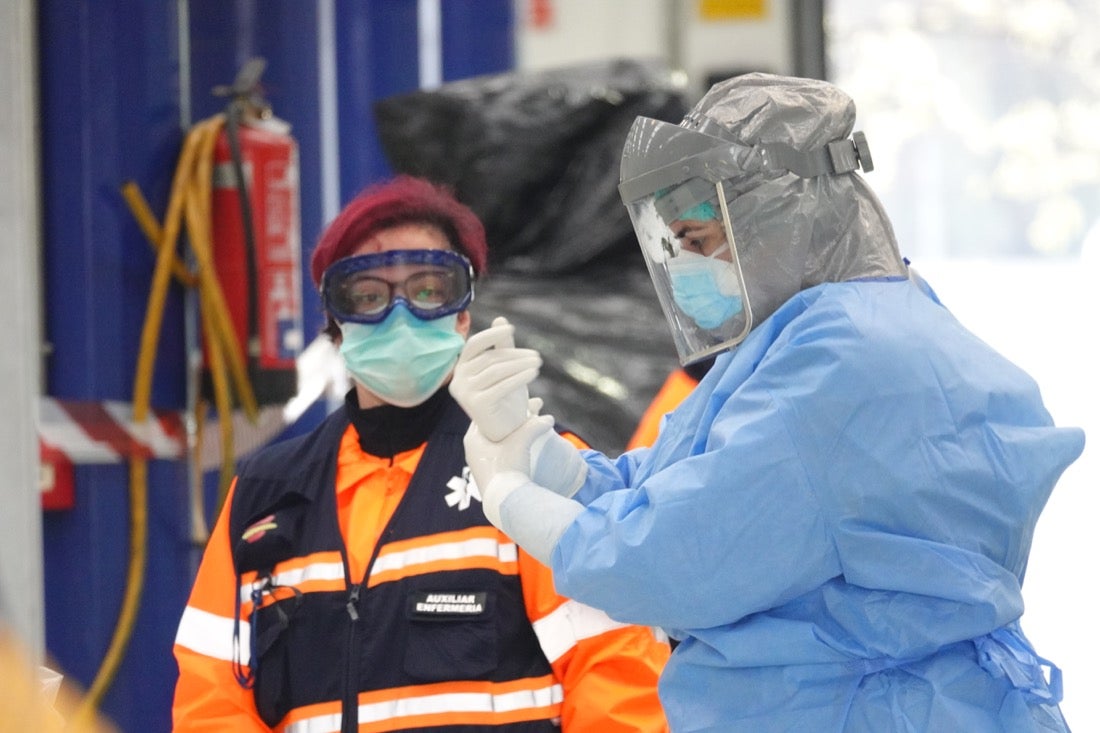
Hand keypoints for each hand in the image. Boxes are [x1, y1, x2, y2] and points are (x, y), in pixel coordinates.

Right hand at [450, 317, 540, 440]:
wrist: (507, 431)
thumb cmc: (506, 397)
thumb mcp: (505, 368)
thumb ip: (502, 346)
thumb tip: (500, 319)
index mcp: (461, 368)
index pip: (473, 345)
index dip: (491, 335)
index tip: (511, 329)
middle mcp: (458, 380)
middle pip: (489, 359)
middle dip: (515, 355)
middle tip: (537, 356)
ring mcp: (465, 393)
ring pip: (495, 370)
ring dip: (519, 365)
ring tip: (537, 364)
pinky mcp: (475, 404)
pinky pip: (500, 386)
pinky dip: (518, 378)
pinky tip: (533, 374)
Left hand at [464, 412, 587, 506]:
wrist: (505, 503)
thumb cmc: (508, 468)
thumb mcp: (522, 441)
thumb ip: (535, 426)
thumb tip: (549, 418)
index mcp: (473, 438)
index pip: (486, 413)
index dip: (503, 405)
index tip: (518, 400)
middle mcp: (472, 450)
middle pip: (494, 426)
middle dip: (513, 419)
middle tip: (530, 411)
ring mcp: (479, 464)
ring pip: (498, 441)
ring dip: (513, 434)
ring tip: (529, 428)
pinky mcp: (489, 476)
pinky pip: (499, 455)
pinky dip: (511, 447)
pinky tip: (523, 447)